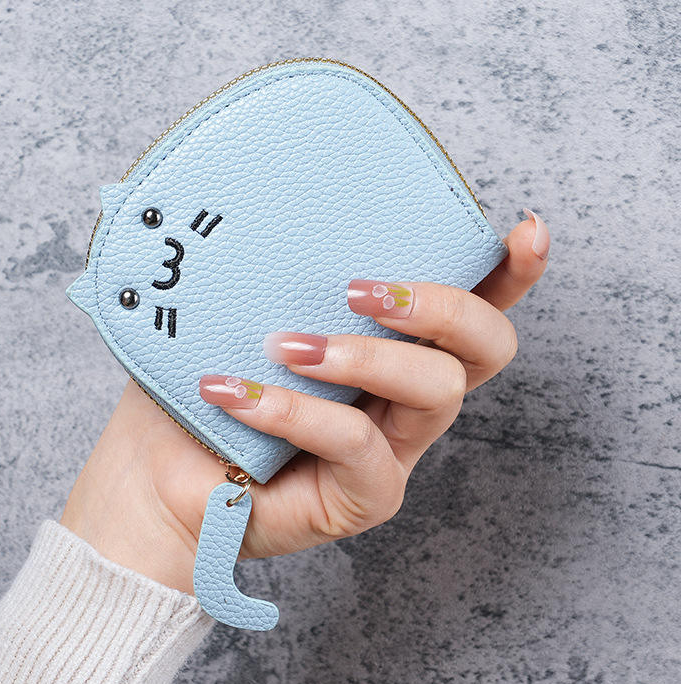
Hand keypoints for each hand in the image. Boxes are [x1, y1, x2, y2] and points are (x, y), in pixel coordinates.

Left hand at [61, 210, 549, 594]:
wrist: (158, 476)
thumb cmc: (199, 387)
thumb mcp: (234, 314)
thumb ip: (266, 266)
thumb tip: (251, 188)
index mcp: (390, 344)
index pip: (472, 304)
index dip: (511, 271)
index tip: (525, 228)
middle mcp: (405, 394)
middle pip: (484, 345)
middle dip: (438, 305)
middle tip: (359, 290)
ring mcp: (393, 447)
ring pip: (437, 390)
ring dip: (364, 355)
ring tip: (285, 344)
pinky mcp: (365, 495)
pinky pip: (359, 445)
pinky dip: (298, 410)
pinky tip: (234, 393)